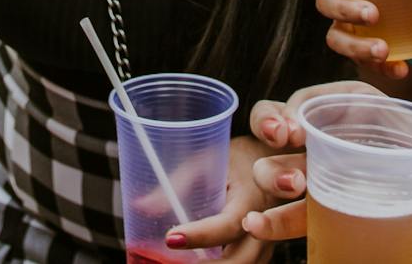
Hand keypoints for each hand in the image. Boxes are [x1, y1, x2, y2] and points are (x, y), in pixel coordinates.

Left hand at [164, 135, 277, 261]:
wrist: (270, 163)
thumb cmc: (236, 158)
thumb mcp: (207, 160)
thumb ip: (178, 182)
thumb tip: (141, 205)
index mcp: (251, 197)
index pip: (228, 225)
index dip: (199, 235)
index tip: (170, 238)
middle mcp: (263, 225)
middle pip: (241, 260)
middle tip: (172, 262)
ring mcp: (265, 242)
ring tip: (183, 261)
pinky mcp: (260, 251)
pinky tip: (197, 261)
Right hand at [242, 88, 411, 261]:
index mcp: (358, 110)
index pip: (314, 99)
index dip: (295, 107)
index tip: (293, 126)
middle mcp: (333, 138)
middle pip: (282, 125)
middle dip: (270, 129)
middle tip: (283, 143)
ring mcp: (326, 175)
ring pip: (278, 167)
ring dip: (273, 174)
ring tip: (292, 187)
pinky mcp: (329, 211)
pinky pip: (291, 214)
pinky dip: (272, 220)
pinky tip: (257, 224)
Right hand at [312, 0, 411, 77]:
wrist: (409, 18)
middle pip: (325, 2)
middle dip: (345, 9)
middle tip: (373, 14)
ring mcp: (343, 28)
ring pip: (335, 38)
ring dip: (357, 45)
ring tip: (383, 50)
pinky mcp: (357, 53)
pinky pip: (363, 63)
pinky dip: (383, 68)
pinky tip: (401, 69)